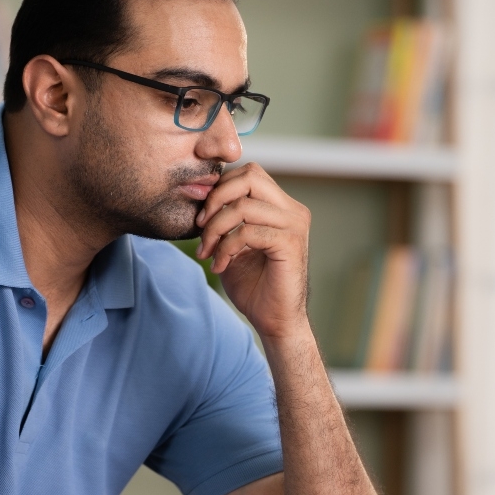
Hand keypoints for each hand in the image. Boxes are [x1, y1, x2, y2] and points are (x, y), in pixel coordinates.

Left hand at [195, 162, 310, 338]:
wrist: (275, 320)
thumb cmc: (254, 285)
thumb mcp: (233, 244)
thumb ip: (225, 218)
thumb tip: (200, 196)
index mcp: (281, 206)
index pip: (248, 173)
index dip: (219, 188)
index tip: (202, 218)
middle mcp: (292, 210)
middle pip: (249, 176)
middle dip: (216, 199)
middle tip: (201, 227)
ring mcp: (294, 225)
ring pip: (243, 205)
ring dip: (216, 229)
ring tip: (207, 252)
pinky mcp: (291, 244)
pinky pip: (248, 232)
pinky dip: (226, 248)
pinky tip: (220, 266)